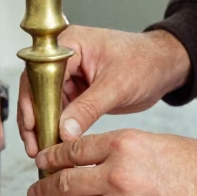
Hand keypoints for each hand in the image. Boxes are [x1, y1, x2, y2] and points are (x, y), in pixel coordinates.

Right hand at [16, 25, 190, 156]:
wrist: (163, 66)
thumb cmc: (145, 62)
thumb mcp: (116, 86)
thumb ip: (88, 108)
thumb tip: (65, 131)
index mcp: (69, 43)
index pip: (39, 74)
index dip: (33, 102)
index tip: (33, 127)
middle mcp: (63, 57)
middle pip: (35, 89)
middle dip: (34, 119)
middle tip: (35, 147)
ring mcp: (68, 74)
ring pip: (44, 103)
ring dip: (43, 127)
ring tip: (42, 152)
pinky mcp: (75, 90)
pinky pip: (58, 109)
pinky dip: (56, 127)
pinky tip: (55, 145)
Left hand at [26, 130, 196, 195]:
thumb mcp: (155, 142)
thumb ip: (118, 151)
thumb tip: (86, 161)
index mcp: (124, 145)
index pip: (71, 150)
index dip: (51, 158)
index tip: (43, 162)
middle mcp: (117, 175)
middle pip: (63, 183)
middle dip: (44, 188)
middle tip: (37, 191)